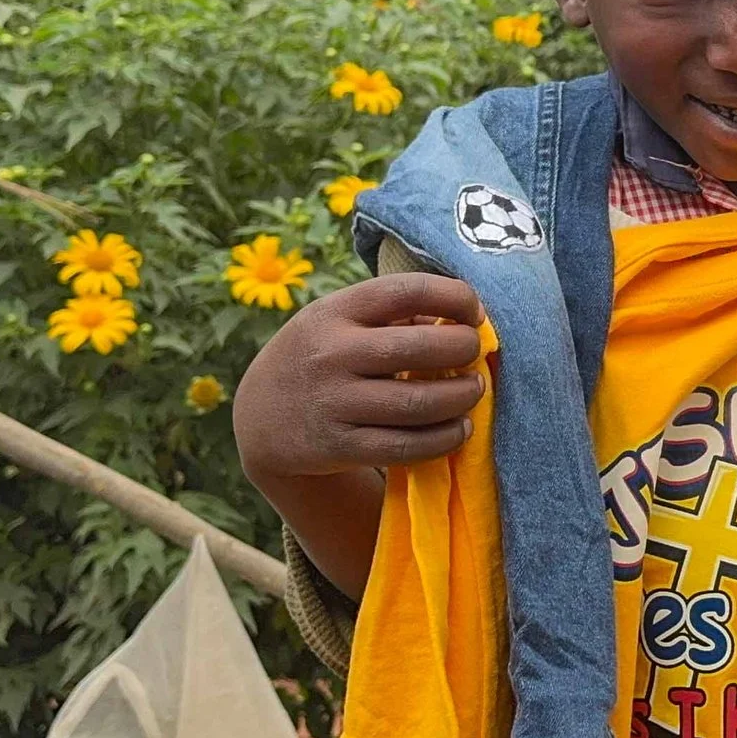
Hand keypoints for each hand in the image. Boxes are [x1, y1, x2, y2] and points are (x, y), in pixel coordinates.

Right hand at [235, 273, 488, 481]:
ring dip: (462, 397)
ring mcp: (334, 403)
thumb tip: (462, 319)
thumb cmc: (319, 356)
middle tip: (476, 354)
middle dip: (464, 348)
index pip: (406, 290)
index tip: (475, 312)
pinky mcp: (339, 447)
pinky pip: (406, 446)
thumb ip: (392, 315)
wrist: (259, 419)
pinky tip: (459, 429)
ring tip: (473, 390)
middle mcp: (331, 354)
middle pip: (419, 348)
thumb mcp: (339, 322)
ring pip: (419, 402)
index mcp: (335, 311)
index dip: (454, 297)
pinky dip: (444, 438)